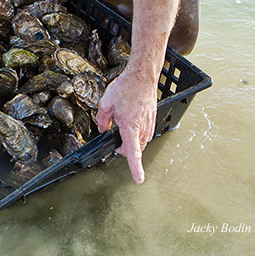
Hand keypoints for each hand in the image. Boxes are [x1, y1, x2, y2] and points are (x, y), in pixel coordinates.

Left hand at [95, 67, 156, 183]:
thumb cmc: (125, 87)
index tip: (139, 179)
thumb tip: (102, 130)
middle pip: (133, 147)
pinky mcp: (153, 119)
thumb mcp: (105, 103)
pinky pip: (144, 132)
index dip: (135, 167)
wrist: (142, 76)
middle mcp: (142, 128)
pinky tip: (130, 116)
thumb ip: (101, 120)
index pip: (133, 152)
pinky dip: (136, 129)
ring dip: (130, 136)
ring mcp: (149, 124)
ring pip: (139, 140)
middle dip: (123, 146)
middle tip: (113, 132)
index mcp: (129, 126)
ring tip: (122, 118)